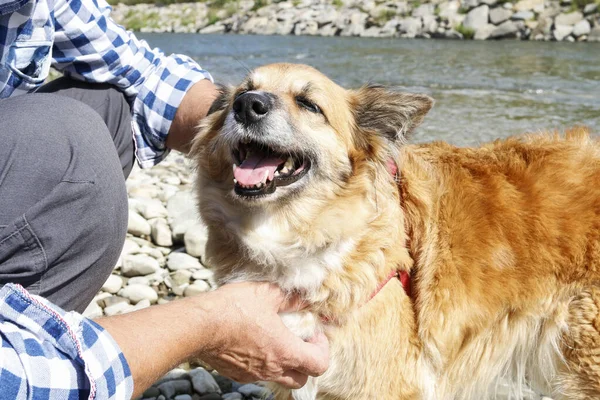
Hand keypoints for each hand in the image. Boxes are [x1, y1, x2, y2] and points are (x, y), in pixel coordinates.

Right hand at [198, 282, 328, 388]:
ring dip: (284, 362)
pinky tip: (253, 341)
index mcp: (285, 351)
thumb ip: (290, 298)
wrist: (199, 326)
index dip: (322, 349)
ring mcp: (254, 375)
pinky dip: (263, 362)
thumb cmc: (233, 308)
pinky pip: (258, 374)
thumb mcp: (267, 294)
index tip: (313, 333)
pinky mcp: (237, 374)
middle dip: (306, 360)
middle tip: (299, 339)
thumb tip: (304, 298)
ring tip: (275, 338)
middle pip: (302, 378)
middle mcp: (272, 369)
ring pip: (280, 377)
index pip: (319, 365)